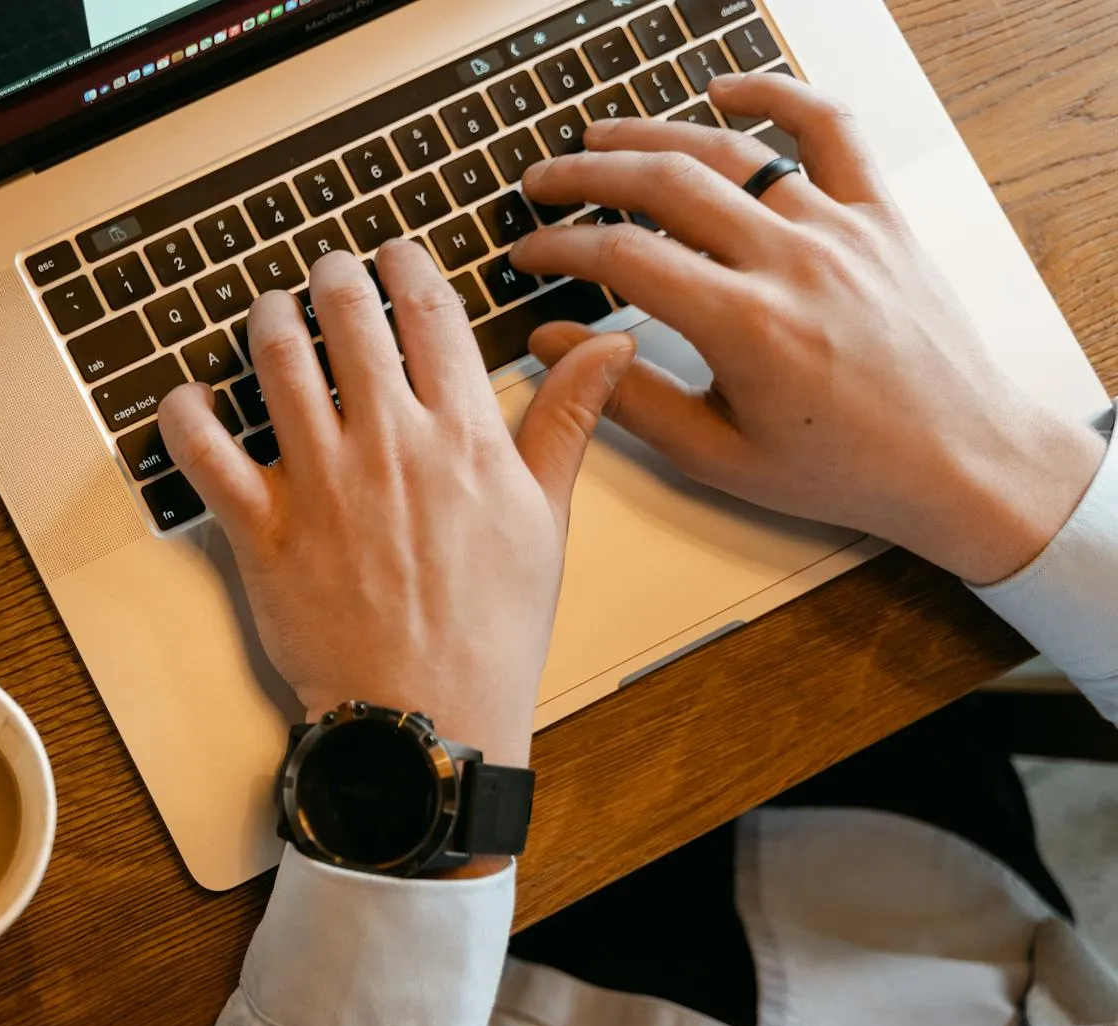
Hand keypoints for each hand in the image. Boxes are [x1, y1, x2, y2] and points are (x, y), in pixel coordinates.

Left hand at [156, 239, 633, 771]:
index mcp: (460, 436)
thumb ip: (565, 422)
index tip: (393, 252)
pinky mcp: (264, 531)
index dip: (405, 265)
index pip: (429, 312)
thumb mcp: (545, 520)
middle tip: (327, 271)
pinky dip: (187, 415)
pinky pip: (208, 454)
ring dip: (269, 318)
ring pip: (278, 363)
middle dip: (334, 276)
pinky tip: (188, 395)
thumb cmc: (491, 629)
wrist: (429, 716)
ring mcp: (320, 485)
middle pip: (349, 318)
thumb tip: (608, 347)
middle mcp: (386, 445)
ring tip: (271, 308)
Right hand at [509, 72, 1106, 585]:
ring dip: (655, 136)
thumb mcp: (717, 456)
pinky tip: (726, 93)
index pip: (625, 257)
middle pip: (667, 185)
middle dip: (588, 175)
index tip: (529, 250)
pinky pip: (830, 130)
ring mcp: (841, 229)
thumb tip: (555, 348)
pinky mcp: (880, 216)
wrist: (959, 460)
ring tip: (602, 138)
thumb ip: (627, 397)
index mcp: (747, 327)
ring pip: (733, 153)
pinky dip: (777, 97)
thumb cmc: (844, 468)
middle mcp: (792, 262)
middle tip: (543, 182)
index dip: (561, 246)